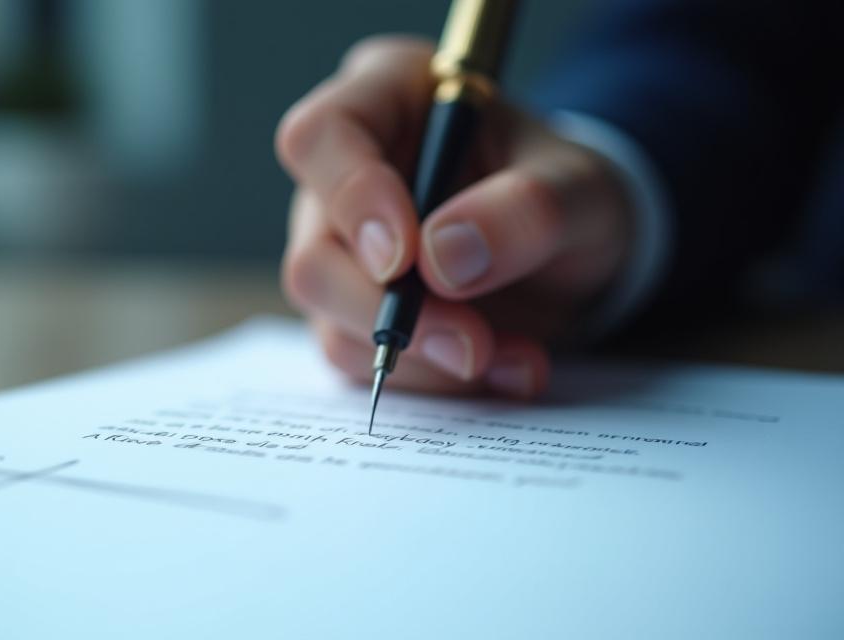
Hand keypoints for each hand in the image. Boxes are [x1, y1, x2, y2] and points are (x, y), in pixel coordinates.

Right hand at [276, 37, 633, 398]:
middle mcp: (344, 176)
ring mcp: (341, 250)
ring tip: (513, 358)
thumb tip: (442, 258)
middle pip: (314, 253)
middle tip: (471, 344)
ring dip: (424, 360)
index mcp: (385, 99)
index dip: (351, 198)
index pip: (322, 137)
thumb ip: (528, 210)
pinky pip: (367, 362)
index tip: (405, 258)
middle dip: (390, 313)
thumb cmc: (566, 191)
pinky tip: (503, 368)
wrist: (573, 250)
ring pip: (333, 323)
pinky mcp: (353, 312)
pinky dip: (435, 382)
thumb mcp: (580, 188)